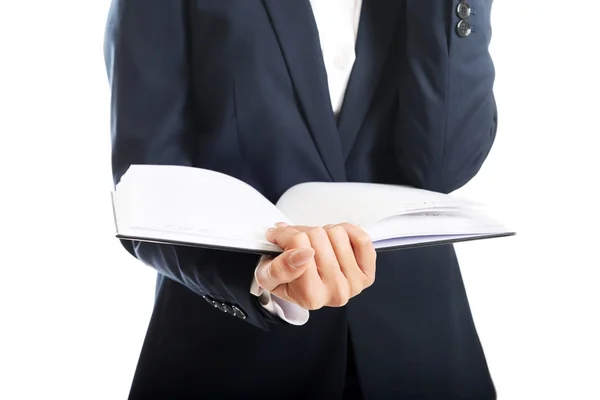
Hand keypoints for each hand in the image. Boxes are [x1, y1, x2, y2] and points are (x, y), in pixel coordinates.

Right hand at [254, 222, 376, 309]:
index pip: (298, 243)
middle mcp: (336, 292)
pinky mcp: (367, 273)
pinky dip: (348, 232)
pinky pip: (362, 239)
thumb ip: (278, 268)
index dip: (285, 234)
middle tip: (298, 243)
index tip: (279, 239)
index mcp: (310, 297)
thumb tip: (302, 254)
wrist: (305, 288)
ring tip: (316, 246)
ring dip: (324, 233)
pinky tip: (336, 241)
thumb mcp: (267, 277)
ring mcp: (354, 284)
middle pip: (317, 236)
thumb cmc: (287, 280)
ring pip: (337, 233)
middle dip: (303, 233)